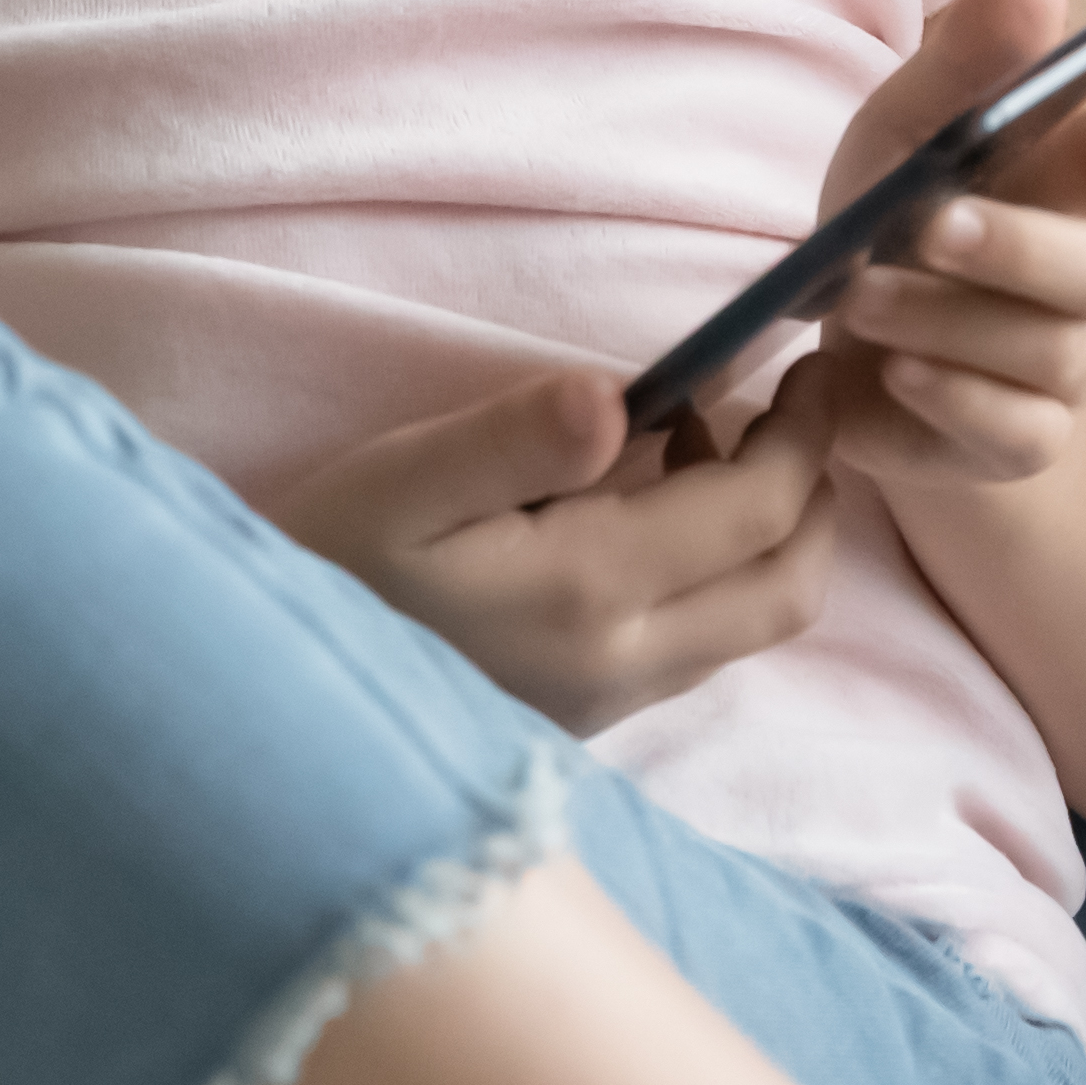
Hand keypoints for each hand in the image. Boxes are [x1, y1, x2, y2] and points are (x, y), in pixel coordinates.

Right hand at [270, 364, 843, 736]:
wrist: (269, 698)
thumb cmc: (327, 562)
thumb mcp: (402, 481)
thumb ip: (515, 440)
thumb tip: (617, 398)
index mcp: (590, 593)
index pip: (757, 512)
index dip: (805, 434)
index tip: (807, 364)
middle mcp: (623, 664)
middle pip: (787, 590)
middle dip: (816, 492)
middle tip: (793, 406)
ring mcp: (610, 704)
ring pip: (749, 626)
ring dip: (768, 532)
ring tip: (701, 441)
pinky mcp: (586, 719)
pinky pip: (698, 647)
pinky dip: (718, 571)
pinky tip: (642, 507)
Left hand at [771, 0, 1085, 501]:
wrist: (839, 341)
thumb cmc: (892, 211)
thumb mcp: (905, 125)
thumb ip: (968, 60)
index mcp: (1084, 177)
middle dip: (1019, 245)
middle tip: (929, 226)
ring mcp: (1068, 364)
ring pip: (1051, 352)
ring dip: (945, 318)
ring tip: (861, 295)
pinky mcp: (1023, 439)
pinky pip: (1018, 430)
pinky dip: (950, 397)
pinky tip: (892, 372)